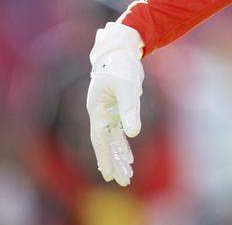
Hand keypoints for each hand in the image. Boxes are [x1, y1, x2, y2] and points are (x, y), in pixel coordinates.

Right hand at [86, 22, 144, 185]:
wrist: (123, 50)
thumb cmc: (121, 66)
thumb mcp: (126, 87)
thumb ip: (130, 110)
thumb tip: (133, 134)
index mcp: (97, 109)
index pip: (99, 139)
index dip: (104, 157)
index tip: (108, 174)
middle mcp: (100, 114)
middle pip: (106, 143)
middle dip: (114, 163)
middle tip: (122, 181)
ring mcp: (108, 113)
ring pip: (113, 140)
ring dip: (120, 157)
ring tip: (127, 175)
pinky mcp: (117, 110)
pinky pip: (119, 132)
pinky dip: (124, 145)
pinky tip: (130, 158)